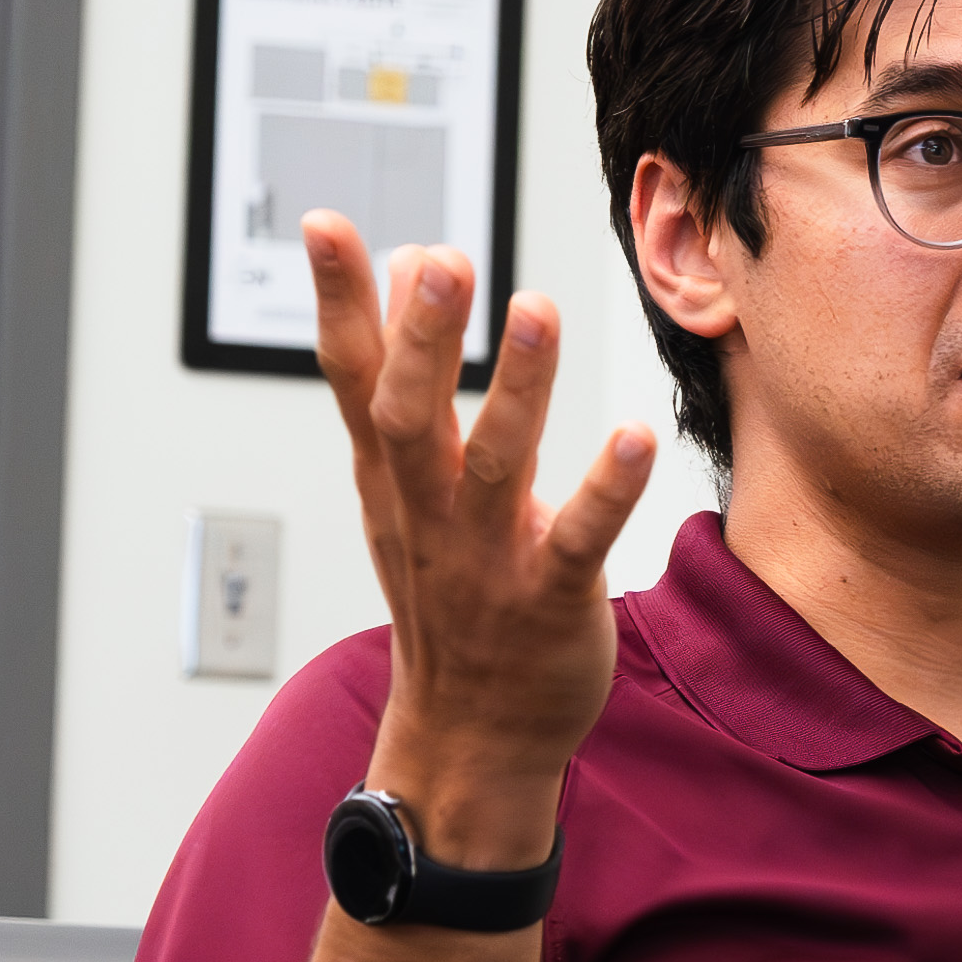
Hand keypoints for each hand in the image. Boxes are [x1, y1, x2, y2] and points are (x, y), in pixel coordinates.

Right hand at [305, 216, 655, 867]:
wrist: (473, 736)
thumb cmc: (448, 596)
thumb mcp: (406, 487)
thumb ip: (403, 376)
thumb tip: (406, 261)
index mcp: (395, 480)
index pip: (354, 379)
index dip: (339, 304)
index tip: (326, 224)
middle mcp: (431, 515)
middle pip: (410, 418)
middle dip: (422, 339)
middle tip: (443, 259)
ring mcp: (488, 561)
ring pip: (495, 468)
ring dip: (515, 391)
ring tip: (535, 311)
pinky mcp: (552, 602)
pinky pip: (579, 541)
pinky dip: (606, 489)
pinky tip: (635, 435)